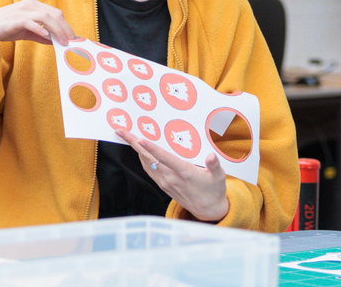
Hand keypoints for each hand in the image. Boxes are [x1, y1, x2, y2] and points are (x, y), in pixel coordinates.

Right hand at [0, 0, 77, 46]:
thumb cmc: (4, 27)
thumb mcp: (26, 31)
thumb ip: (41, 35)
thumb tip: (56, 42)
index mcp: (33, 6)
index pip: (55, 13)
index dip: (66, 25)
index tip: (74, 38)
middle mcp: (29, 5)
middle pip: (55, 14)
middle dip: (66, 28)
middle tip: (72, 42)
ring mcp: (22, 11)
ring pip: (47, 17)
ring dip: (58, 30)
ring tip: (64, 42)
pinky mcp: (15, 19)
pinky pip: (32, 23)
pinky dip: (41, 30)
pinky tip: (47, 39)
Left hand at [115, 129, 229, 221]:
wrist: (207, 210)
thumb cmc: (214, 190)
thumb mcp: (219, 177)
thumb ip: (214, 165)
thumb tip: (211, 156)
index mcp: (184, 172)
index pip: (164, 158)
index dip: (151, 148)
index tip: (139, 139)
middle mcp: (171, 177)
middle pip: (148, 157)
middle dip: (134, 143)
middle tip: (121, 130)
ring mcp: (165, 182)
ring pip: (146, 162)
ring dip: (135, 149)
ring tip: (126, 135)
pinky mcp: (163, 185)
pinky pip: (149, 169)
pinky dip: (142, 158)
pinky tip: (138, 151)